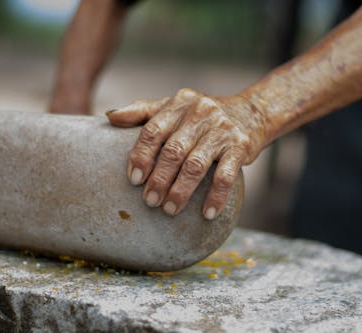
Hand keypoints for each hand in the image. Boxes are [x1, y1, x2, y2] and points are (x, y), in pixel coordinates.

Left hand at [106, 88, 269, 219]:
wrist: (251, 113)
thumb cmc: (202, 116)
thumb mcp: (174, 107)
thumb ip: (143, 111)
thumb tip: (110, 116)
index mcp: (180, 103)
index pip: (153, 130)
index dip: (141, 156)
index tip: (134, 179)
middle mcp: (201, 112)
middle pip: (173, 151)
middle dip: (159, 179)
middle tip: (150, 201)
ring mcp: (222, 130)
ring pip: (196, 165)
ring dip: (181, 191)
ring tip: (169, 209)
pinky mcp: (241, 146)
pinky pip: (226, 176)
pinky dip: (216, 197)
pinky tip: (207, 214)